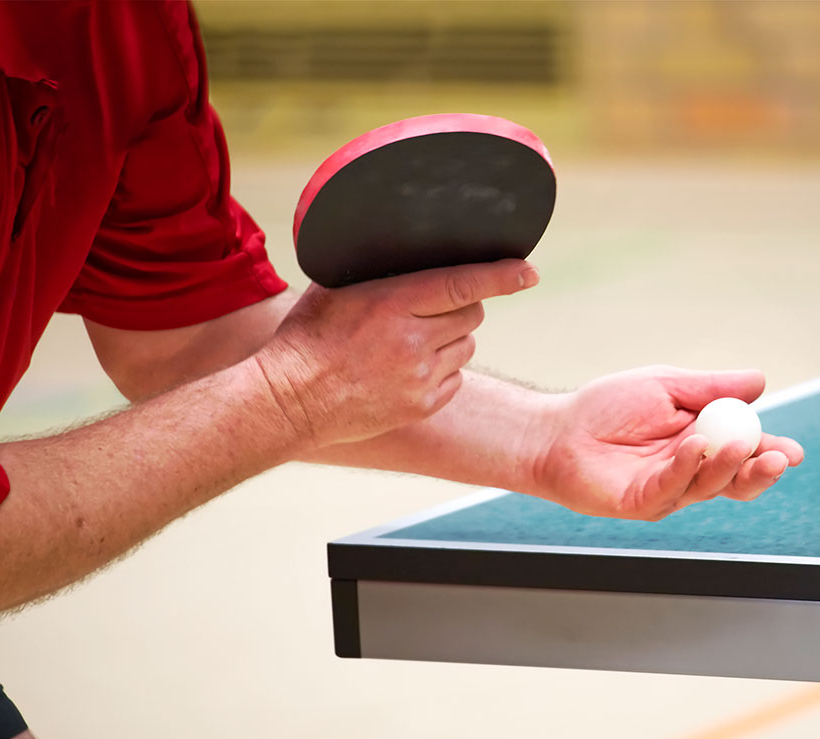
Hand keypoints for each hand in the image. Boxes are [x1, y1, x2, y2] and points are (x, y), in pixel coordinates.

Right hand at [255, 260, 536, 447]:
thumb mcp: (334, 288)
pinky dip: (442, 371)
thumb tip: (412, 252)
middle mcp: (413, 340)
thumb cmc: (308, 336)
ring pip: (467, 345)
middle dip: (460, 307)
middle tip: (430, 311)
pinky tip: (407, 370)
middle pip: (472, 313)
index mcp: (392, 303)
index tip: (528, 271)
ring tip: (410, 343)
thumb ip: (378, 273)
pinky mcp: (423, 406)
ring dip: (451, 339)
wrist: (290, 400)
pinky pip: (455, 378)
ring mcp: (420, 377)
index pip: (463, 283)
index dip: (502, 276)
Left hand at [535, 365, 803, 519]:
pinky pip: (674, 487)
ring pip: (710, 486)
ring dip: (728, 465)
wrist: (559, 429)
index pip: (745, 453)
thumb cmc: (607, 407)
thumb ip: (712, 388)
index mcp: (702, 443)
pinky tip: (694, 446)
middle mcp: (690, 471)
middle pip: (736, 480)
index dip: (770, 454)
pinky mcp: (644, 502)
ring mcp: (669, 490)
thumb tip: (759, 382)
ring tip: (737, 445)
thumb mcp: (667, 385)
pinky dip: (687, 466)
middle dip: (761, 471)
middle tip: (779, 458)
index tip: (794, 451)